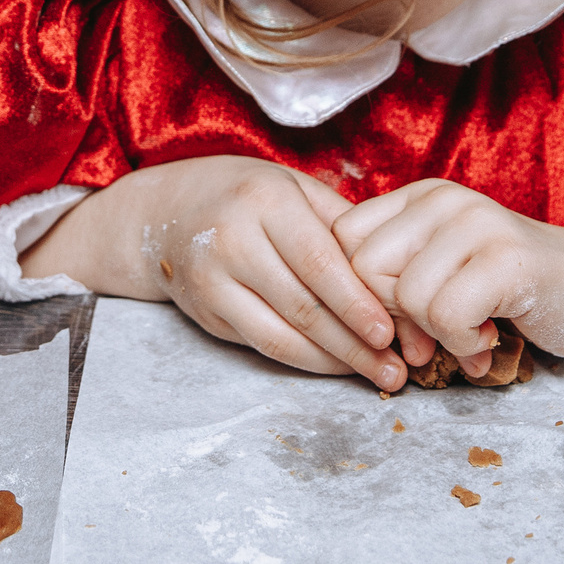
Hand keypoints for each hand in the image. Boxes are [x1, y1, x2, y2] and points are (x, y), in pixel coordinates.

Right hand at [21, 155, 407, 386]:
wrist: (165, 212)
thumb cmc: (248, 196)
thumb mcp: (294, 188)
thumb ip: (343, 225)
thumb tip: (398, 277)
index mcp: (266, 201)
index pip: (320, 263)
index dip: (357, 304)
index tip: (392, 333)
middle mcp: (233, 240)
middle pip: (304, 307)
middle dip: (355, 345)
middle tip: (396, 370)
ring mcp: (213, 280)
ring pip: (281, 336)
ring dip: (333, 363)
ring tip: (375, 375)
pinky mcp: (205, 313)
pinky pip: (262, 346)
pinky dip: (304, 361)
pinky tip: (335, 365)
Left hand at [334, 179, 563, 368]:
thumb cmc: (507, 290)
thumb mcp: (440, 270)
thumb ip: (392, 282)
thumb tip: (349, 324)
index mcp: (419, 197)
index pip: (344, 240)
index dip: (361, 290)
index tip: (402, 317)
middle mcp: (443, 199)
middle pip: (364, 268)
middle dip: (394, 315)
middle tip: (437, 332)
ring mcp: (477, 223)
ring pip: (406, 296)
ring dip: (437, 334)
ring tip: (471, 333)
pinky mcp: (507, 257)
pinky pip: (446, 314)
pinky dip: (462, 342)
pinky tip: (488, 337)